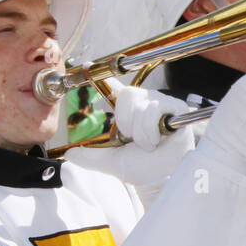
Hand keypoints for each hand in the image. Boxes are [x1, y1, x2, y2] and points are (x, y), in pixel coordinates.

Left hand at [64, 87, 197, 195]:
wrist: (160, 180)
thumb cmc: (141, 168)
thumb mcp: (109, 161)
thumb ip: (89, 157)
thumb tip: (68, 155)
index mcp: (129, 111)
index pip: (115, 88)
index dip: (103, 76)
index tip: (88, 66)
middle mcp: (145, 103)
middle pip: (129, 94)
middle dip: (126, 121)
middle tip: (131, 139)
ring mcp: (162, 104)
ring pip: (142, 106)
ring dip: (140, 132)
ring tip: (147, 144)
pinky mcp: (177, 109)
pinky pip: (156, 109)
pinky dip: (151, 130)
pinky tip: (158, 140)